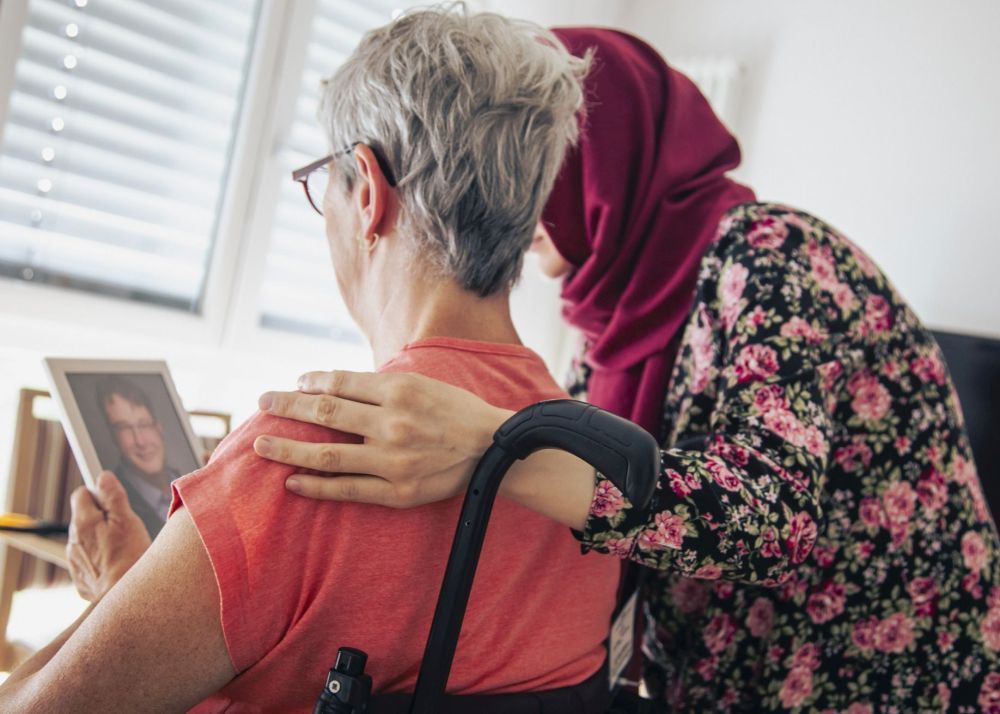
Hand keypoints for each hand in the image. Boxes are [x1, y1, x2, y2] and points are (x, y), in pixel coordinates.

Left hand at [66, 471, 151, 601]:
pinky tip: (116, 563)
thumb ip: (113, 495)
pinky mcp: (81, 578)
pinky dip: (100, 558)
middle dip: (101, 517)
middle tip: (124, 526)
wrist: (123, 598)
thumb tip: (103, 477)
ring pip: (86, 539)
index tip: (113, 501)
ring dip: (100, 538)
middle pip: (84, 517)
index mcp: (83, 521)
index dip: (99, 494)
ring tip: (122, 547)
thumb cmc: (129, 558)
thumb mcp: (127, 520)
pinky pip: (89, 560)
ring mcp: (75, 560)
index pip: (81, 493)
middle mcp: (73, 539)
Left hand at [254, 371, 511, 506]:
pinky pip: (346, 489)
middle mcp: (393, 424)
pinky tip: (292, 482)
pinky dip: (315, 486)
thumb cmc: (455, 412)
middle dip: (287, 406)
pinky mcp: (397, 492)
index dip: (312, 381)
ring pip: (327, 454)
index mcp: (400, 391)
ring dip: (288, 448)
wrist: (493, 450)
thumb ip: (381, 386)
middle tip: (262, 402)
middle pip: (325, 412)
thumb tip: (333, 386)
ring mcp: (393, 461)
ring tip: (261, 444)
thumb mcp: (422, 384)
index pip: (341, 383)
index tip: (295, 382)